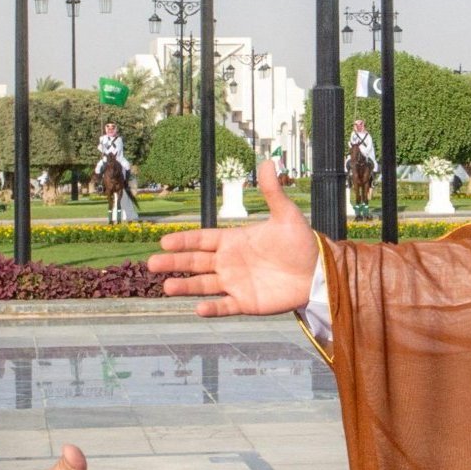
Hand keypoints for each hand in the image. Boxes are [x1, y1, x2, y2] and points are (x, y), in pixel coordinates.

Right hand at [147, 160, 317, 316]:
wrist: (317, 272)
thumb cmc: (300, 243)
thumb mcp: (286, 215)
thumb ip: (272, 192)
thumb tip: (269, 161)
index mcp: (233, 240)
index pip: (202, 240)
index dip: (184, 241)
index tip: (164, 241)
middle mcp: (229, 262)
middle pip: (195, 262)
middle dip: (174, 263)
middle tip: (153, 263)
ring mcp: (236, 283)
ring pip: (204, 285)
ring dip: (185, 286)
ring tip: (167, 287)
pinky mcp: (246, 302)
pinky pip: (225, 306)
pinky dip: (212, 308)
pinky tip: (198, 308)